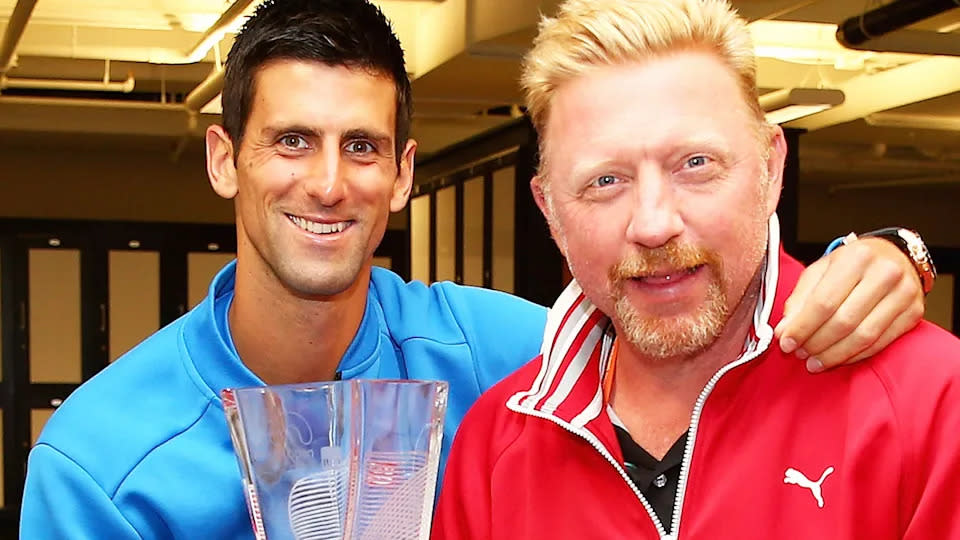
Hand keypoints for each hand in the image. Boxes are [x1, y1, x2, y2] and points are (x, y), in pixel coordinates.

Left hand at [775, 234, 924, 372]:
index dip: (802, 327)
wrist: (895, 256)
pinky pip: (880, 343)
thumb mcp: (820, 270)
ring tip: (814, 362)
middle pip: (844, 321)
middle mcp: (885, 273)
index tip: (785, 342)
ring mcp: (904, 294)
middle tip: (799, 354)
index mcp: (856, 257)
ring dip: (834, 355)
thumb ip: (799, 299)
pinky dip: (855, 355)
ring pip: (863, 336)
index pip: (824, 302)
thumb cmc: (852, 263)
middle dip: (816, 343)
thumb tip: (784, 331)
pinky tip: (838, 359)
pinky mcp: (914, 313)